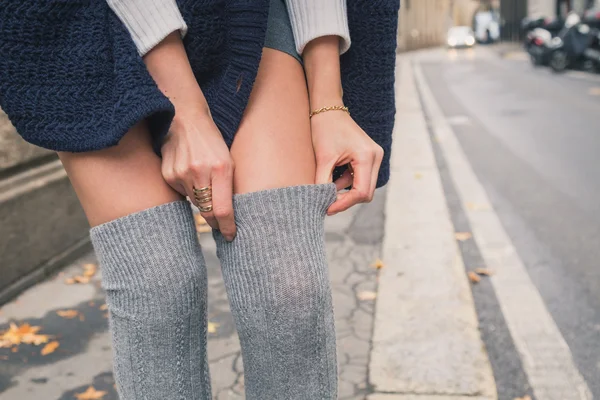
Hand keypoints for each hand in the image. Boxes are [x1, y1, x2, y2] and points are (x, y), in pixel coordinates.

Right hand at [161, 108, 235, 240]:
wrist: (185, 119)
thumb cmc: (212, 141)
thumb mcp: (228, 159)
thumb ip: (228, 185)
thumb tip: (227, 215)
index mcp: (221, 168)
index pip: (222, 209)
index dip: (227, 227)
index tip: (231, 235)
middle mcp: (200, 172)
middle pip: (208, 211)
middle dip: (216, 221)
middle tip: (222, 225)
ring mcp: (181, 174)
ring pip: (196, 203)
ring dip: (202, 200)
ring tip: (204, 182)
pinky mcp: (168, 174)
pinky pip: (183, 193)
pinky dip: (189, 190)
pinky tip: (190, 174)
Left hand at [312, 111, 383, 215]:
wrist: (328, 108)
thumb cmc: (324, 128)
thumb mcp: (323, 158)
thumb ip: (323, 182)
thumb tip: (321, 203)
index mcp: (367, 156)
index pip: (361, 192)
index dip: (344, 204)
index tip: (327, 209)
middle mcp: (376, 157)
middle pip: (366, 192)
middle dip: (346, 200)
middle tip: (326, 204)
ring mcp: (374, 156)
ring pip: (362, 186)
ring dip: (345, 191)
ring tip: (325, 189)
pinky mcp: (368, 156)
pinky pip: (359, 177)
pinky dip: (345, 182)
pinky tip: (331, 179)